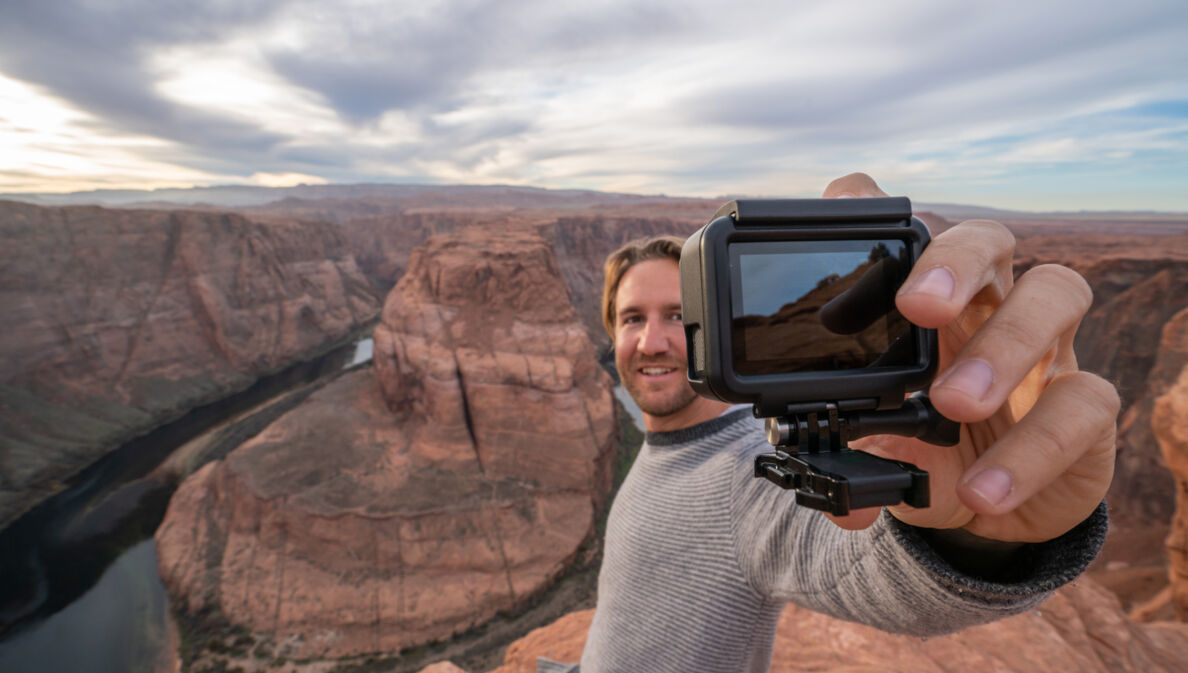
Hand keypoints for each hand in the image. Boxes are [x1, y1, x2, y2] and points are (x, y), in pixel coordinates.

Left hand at [822, 173, 1117, 542]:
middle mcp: (990, 306)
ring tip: (953, 403)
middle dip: (955, 261)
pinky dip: (1032, 449)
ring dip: (1004, 344)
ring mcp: (1048, 349)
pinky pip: (1083, 404)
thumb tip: (838, 503)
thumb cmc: (924, 451)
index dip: (879, 213)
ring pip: (1056, 292)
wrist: (984, 509)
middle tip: (918, 307)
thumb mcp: (877, 448)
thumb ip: (854, 460)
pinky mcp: (1088, 406)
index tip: (845, 225)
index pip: (910, 232)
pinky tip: (985, 488)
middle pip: (988, 239)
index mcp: (928, 303)